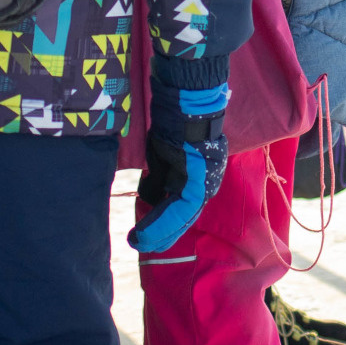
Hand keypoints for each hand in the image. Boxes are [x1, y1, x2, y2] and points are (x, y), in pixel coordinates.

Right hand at [129, 81, 228, 252]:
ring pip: (182, 216)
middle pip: (184, 215)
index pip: (184, 206)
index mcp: (201, 175)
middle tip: (142, 244)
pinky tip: (145, 232)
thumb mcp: (163, 153)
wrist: (187, 100)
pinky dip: (162, 223)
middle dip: (163, 233)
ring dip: (159, 231)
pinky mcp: (197, 180)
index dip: (166, 222)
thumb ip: (160, 176)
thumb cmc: (174, 120)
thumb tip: (150, 198)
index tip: (148, 233)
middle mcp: (206, 181)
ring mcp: (204, 181)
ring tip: (139, 242)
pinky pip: (180, 209)